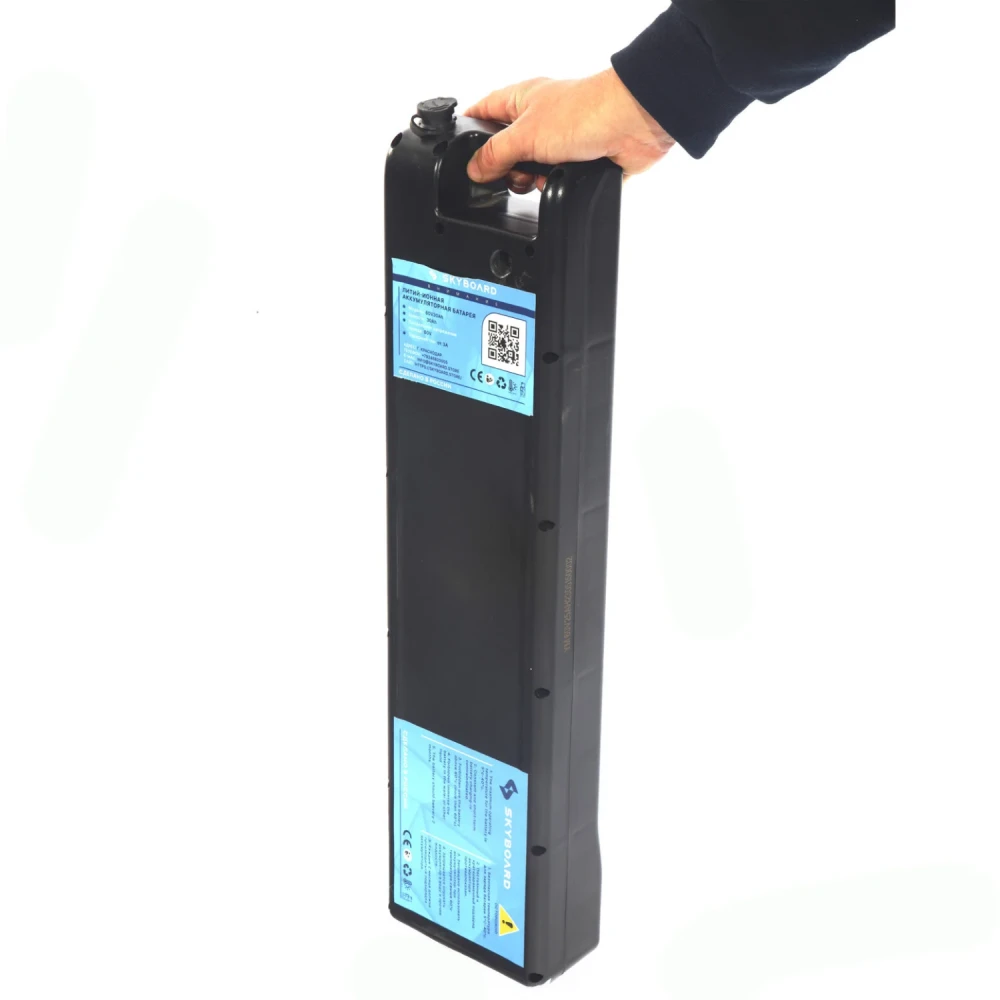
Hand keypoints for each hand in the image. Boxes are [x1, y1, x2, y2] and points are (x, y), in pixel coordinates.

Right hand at [464, 69, 674, 191]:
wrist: (630, 125)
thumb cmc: (584, 112)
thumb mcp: (525, 135)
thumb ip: (495, 154)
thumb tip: (474, 169)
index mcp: (522, 99)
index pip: (484, 111)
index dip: (469, 130)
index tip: (458, 153)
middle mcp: (541, 118)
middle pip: (507, 149)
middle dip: (505, 168)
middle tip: (507, 174)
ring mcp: (561, 141)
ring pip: (532, 169)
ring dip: (532, 179)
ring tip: (537, 177)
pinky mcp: (580, 161)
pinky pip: (556, 181)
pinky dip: (555, 186)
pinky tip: (559, 182)